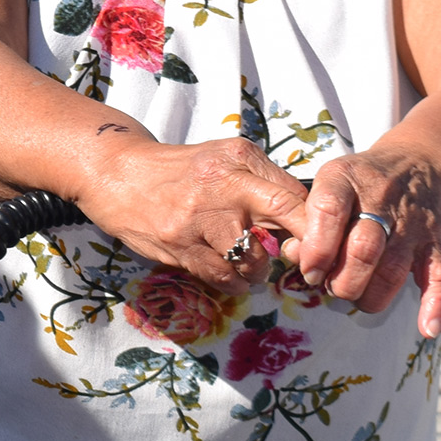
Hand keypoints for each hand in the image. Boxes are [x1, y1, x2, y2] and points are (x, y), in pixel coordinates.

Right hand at [78, 134, 309, 295]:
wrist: (119, 175)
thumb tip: (311, 219)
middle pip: (285, 221)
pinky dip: (234, 282)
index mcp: (240, 160)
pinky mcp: (179, 245)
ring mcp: (198, 218)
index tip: (320, 243)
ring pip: (253, 259)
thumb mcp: (226, 158)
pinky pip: (222, 276)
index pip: (295, 195)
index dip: (316, 226)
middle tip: (302, 262)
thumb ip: (266, 181)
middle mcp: (222, 185)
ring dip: (258, 270)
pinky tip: (231, 275)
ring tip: (252, 265)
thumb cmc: (184, 170)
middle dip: (300, 250)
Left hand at [289, 150, 440, 335]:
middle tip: (331, 287)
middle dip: (343, 280)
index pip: (329, 211)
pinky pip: (438, 275)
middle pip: (363, 248)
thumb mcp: (326, 183)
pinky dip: (435, 303)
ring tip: (355, 296)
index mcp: (345, 179)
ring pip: (393, 268)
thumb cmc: (358, 181)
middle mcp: (381, 199)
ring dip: (371, 294)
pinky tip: (427, 327)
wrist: (417, 163)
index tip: (309, 270)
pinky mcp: (433, 242)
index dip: (316, 249)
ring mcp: (411, 223)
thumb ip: (306, 217)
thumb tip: (295, 256)